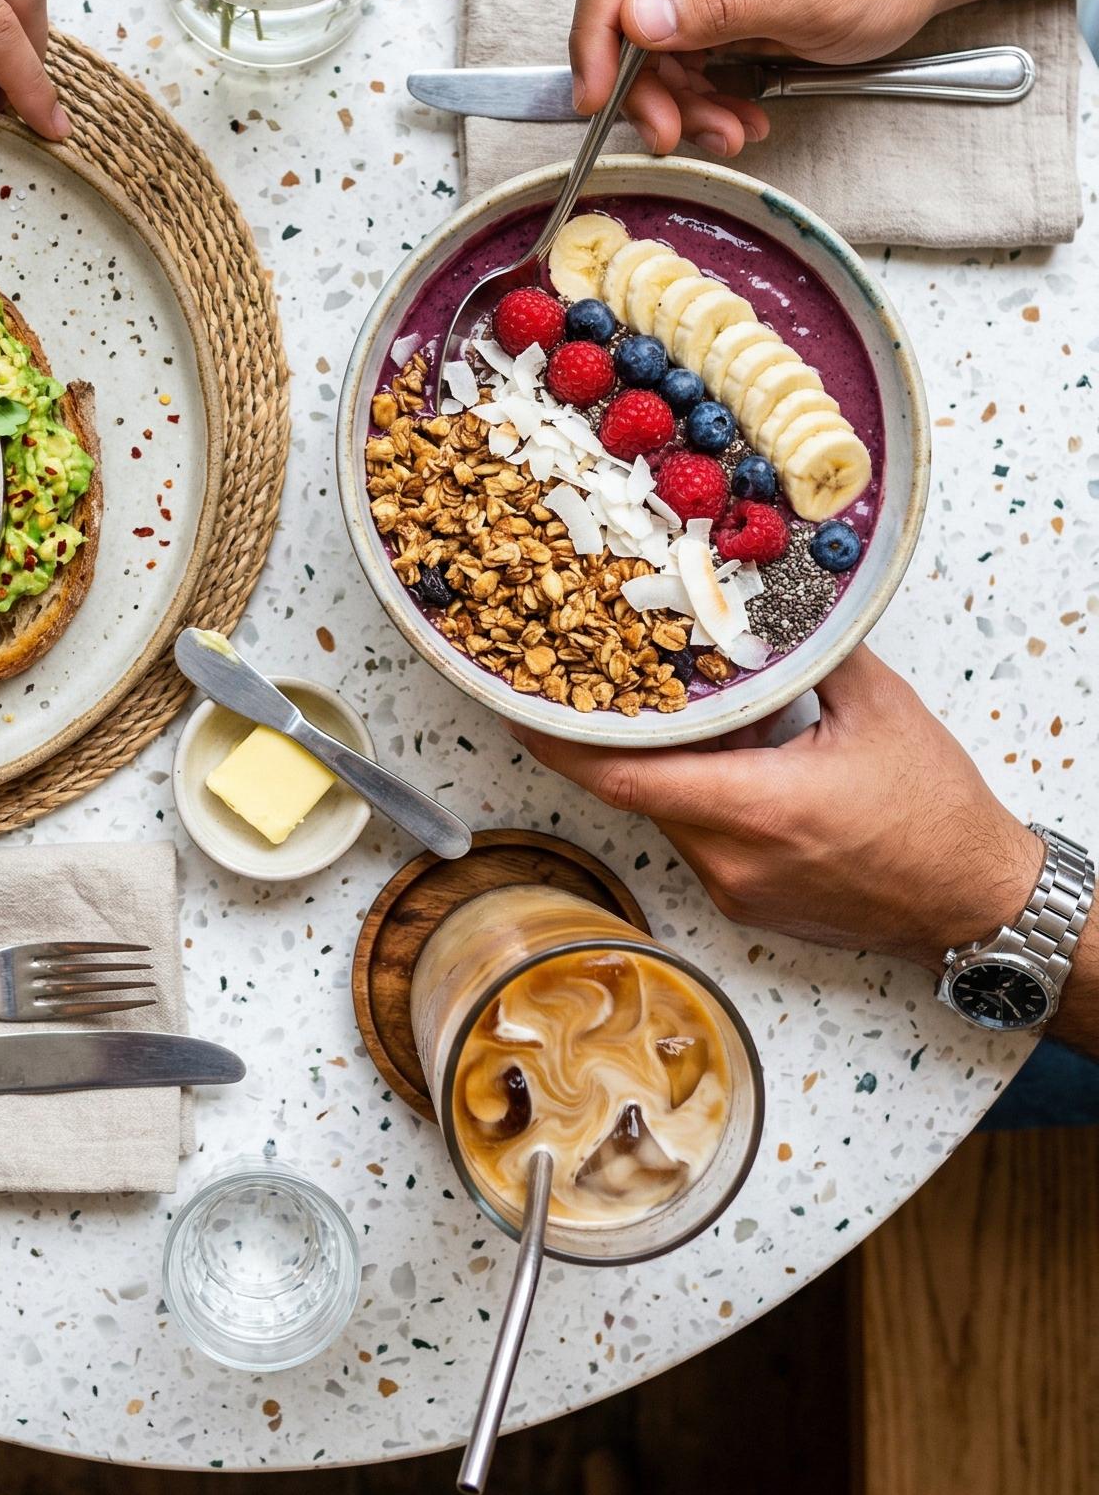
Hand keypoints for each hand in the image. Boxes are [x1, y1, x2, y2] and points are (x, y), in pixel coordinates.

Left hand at [518, 648, 1039, 968]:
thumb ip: (817, 648)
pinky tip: (738, 758)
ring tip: (686, 710)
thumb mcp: (879, 710)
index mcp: (758, 808)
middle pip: (641, 788)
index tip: (520, 708)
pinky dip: (703, 794)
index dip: (562, 743)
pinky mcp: (746, 901)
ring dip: (671, 763)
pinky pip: (699, 836)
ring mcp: (735, 887)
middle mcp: (732, 857)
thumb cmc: (937, 814)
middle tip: (598, 678)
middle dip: (624, 735)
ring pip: (669, 811)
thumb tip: (774, 590)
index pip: (626, 778)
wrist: (976, 904)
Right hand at [569, 0, 957, 155]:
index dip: (597, 34)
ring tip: (730, 131)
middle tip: (676, 134)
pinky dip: (700, 91)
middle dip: (649, 83)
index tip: (596, 97)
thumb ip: (720, 6)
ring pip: (649, 41)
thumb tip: (636, 17)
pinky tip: (735, 115)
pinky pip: (677, 48)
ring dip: (681, 98)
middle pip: (626, 8)